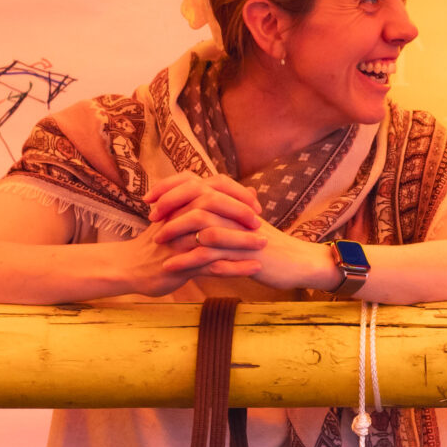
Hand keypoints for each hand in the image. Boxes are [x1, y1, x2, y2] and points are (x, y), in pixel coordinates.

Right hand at [117, 176, 267, 296]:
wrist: (131, 266)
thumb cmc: (164, 241)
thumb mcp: (186, 216)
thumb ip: (220, 203)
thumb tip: (252, 190)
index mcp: (180, 204)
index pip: (211, 189)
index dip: (236, 195)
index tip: (256, 205)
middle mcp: (178, 218)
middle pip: (212, 207)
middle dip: (239, 213)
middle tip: (260, 224)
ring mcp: (178, 242)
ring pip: (213, 236)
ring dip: (241, 241)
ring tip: (263, 245)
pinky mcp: (180, 265)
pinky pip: (212, 265)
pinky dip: (236, 267)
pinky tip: (255, 268)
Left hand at [151, 177, 346, 294]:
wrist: (296, 261)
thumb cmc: (266, 244)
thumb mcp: (242, 223)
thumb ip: (221, 212)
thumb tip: (192, 206)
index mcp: (232, 198)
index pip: (196, 180)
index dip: (170, 186)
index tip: (150, 199)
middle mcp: (234, 207)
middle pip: (194, 194)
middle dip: (168, 204)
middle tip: (151, 217)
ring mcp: (238, 228)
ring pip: (199, 220)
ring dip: (174, 231)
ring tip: (157, 242)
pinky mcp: (241, 251)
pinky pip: (209, 252)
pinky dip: (186, 258)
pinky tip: (170, 266)